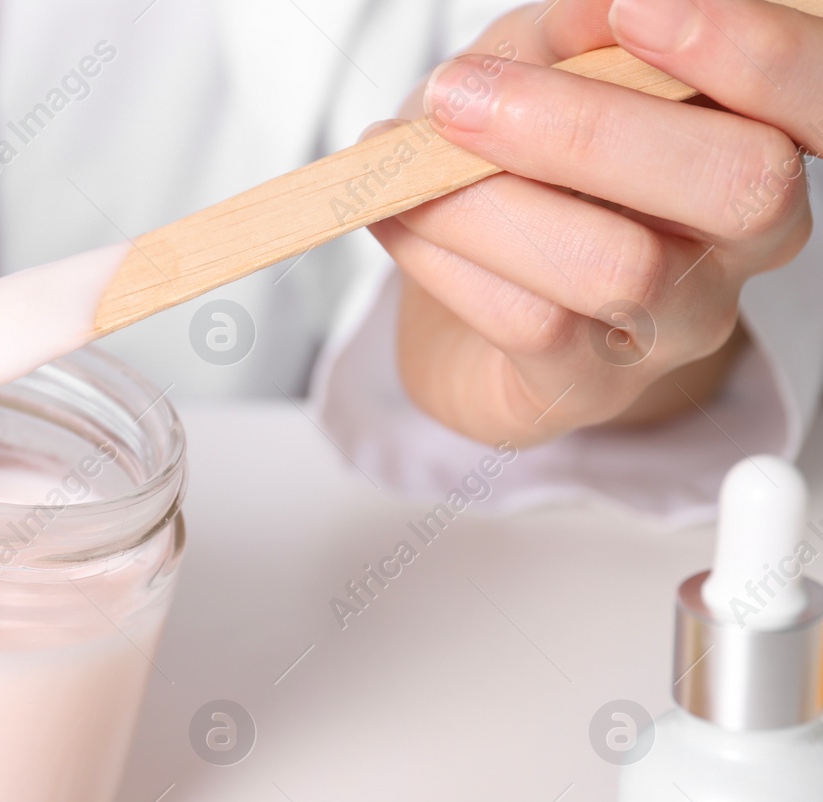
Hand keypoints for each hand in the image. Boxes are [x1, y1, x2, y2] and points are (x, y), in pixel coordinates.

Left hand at [371, 0, 815, 446]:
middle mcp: (746, 238)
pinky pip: (532, 323)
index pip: (817, 99)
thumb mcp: (541, 69)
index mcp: (758, 136)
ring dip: (485, 203)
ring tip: (406, 161)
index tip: (634, 10)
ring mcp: (678, 323)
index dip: (752, 54)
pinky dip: (444, 259)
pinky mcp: (591, 385)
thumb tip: (594, 12)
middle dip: (589, 129)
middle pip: (740, 184)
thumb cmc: (523, 163)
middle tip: (462, 95)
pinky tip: (398, 218)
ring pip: (620, 266)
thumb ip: (570, 39)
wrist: (465, 285)